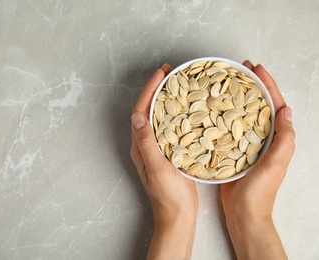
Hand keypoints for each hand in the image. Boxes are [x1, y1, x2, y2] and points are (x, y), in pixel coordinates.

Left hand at [130, 64, 197, 258]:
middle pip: (148, 110)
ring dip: (166, 98)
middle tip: (170, 72)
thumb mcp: (157, 168)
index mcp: (140, 145)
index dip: (149, 90)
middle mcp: (146, 143)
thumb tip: (137, 116)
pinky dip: (177, 113)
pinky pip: (171, 126)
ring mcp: (158, 147)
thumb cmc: (167, 195)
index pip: (141, 111)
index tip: (161, 74)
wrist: (178, 215)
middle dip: (156, 89)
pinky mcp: (170, 152)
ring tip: (178, 84)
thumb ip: (147, 143)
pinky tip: (188, 108)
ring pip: (160, 116)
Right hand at [221, 60, 294, 258]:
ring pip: (242, 114)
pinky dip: (223, 115)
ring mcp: (246, 143)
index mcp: (276, 138)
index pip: (274, 104)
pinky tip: (212, 109)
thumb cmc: (261, 191)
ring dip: (236, 97)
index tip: (255, 68)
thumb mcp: (276, 163)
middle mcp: (262, 137)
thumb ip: (284, 138)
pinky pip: (228, 127)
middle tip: (239, 69)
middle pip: (258, 105)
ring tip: (225, 83)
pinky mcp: (232, 150)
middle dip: (250, 85)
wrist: (244, 212)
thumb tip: (286, 110)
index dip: (267, 84)